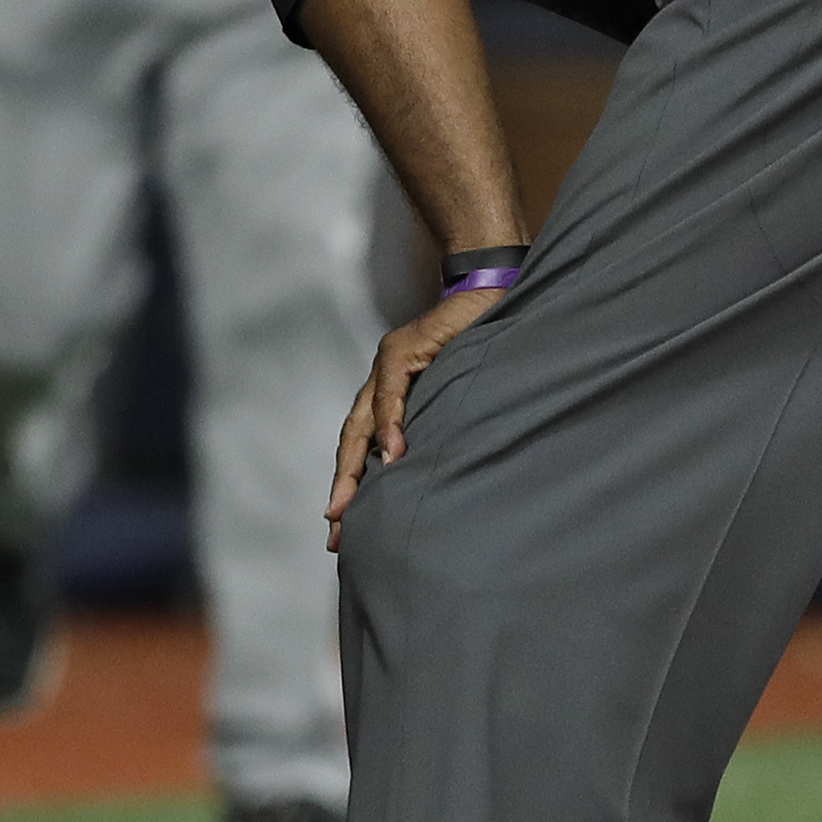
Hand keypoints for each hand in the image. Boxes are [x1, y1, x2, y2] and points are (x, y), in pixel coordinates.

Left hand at [323, 284, 503, 548]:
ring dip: (355, 467)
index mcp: (388, 392)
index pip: (360, 444)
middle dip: (342, 485)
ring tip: (347, 505)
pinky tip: (392, 456)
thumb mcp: (450, 394)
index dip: (350, 481)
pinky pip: (390, 393)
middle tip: (333, 526)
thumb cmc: (475, 343)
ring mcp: (388, 364)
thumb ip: (430, 424)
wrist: (488, 295)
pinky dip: (390, 425)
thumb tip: (417, 465)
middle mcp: (380, 380)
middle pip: (351, 440)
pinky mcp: (403, 350)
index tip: (340, 522)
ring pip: (360, 423)